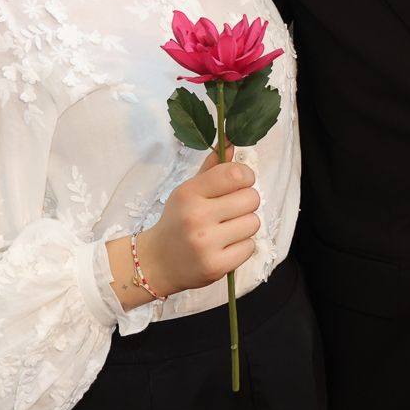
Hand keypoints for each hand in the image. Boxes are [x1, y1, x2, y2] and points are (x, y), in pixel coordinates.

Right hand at [136, 152, 260, 297]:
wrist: (156, 263)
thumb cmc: (177, 221)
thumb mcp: (188, 191)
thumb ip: (213, 169)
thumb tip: (233, 143)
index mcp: (189, 193)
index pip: (236, 174)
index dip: (245, 177)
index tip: (238, 184)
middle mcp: (197, 216)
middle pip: (252, 198)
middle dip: (245, 203)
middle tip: (229, 211)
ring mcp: (206, 243)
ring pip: (254, 223)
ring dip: (244, 226)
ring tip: (225, 230)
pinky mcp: (216, 266)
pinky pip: (250, 247)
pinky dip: (242, 247)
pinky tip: (224, 247)